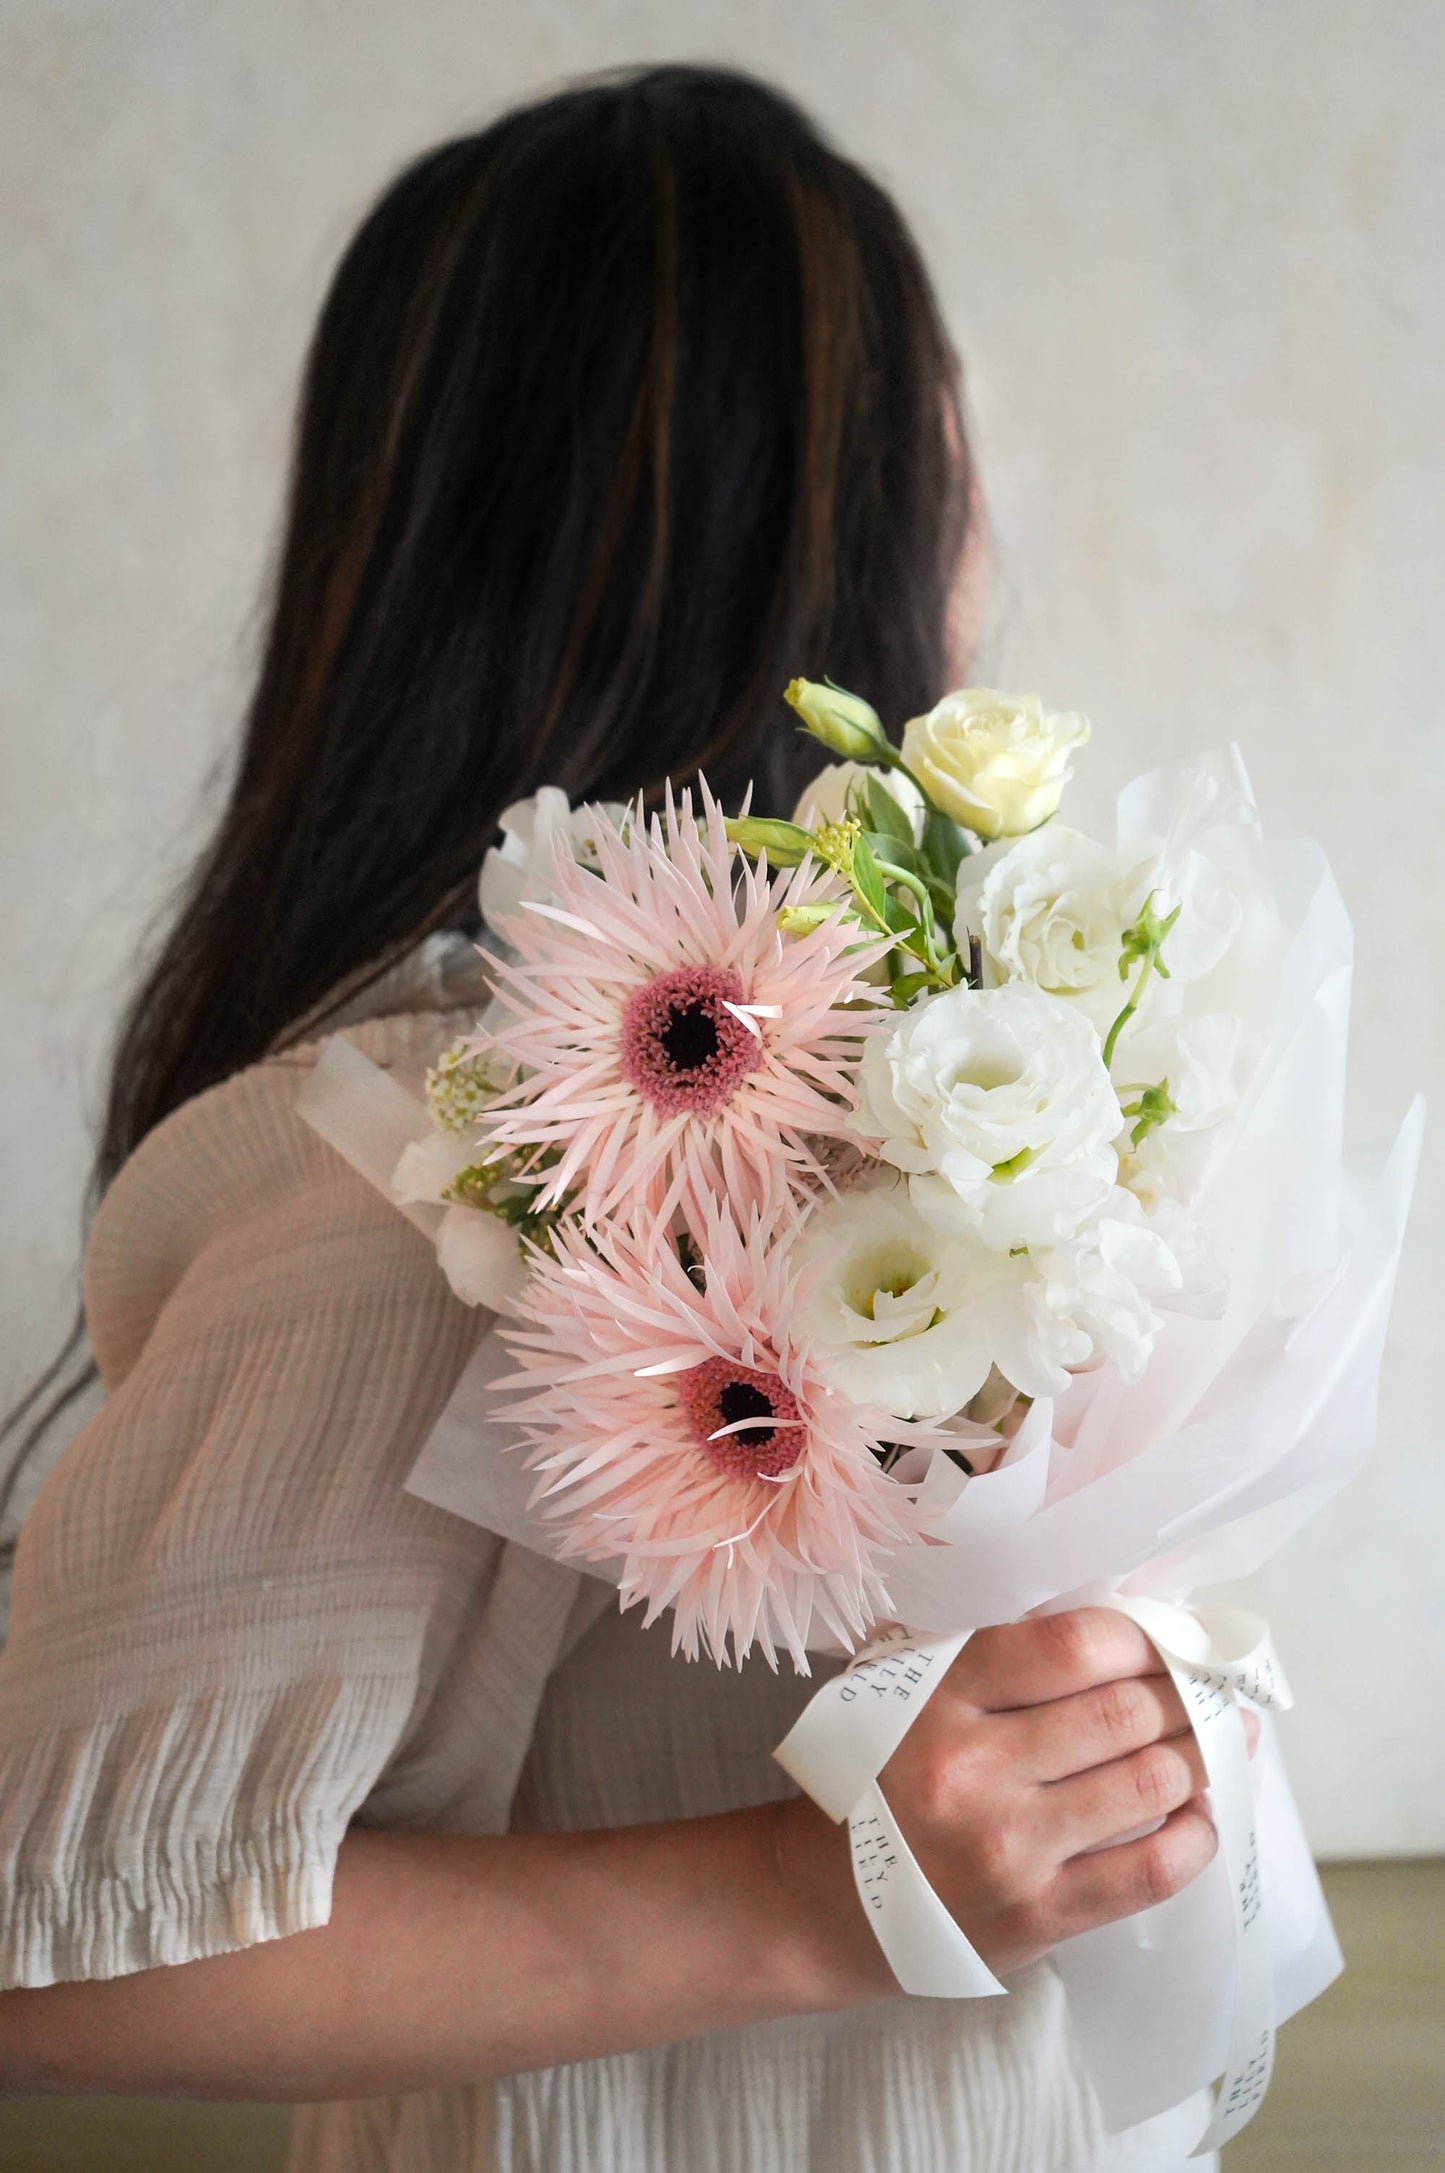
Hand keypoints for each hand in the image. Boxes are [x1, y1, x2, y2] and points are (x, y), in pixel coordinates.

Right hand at [779, 1607, 1242, 1993]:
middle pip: (1126, 1711)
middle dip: (1184, 1695)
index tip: (1167, 1642)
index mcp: (940, 1694)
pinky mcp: (1037, 1915)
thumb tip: (1126, 1632)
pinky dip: (1194, 1835)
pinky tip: (1197, 1816)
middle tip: (1206, 1691)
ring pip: (1150, 1783)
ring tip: (1212, 1746)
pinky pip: (1151, 1870)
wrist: (824, 1901)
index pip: (1073, 1645)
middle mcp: (974, 1767)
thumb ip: (999, 1659)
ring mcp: (1008, 1846)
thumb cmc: (882, 1778)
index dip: (1143, 1638)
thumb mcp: (909, 1691)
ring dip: (1200, 1758)